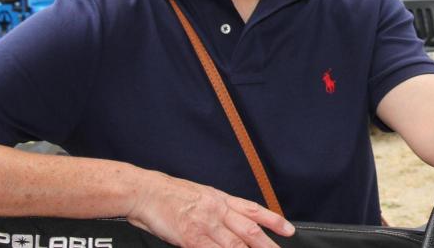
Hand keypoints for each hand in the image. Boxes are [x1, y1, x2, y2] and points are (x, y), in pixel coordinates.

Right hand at [129, 171, 293, 247]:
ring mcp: (205, 224)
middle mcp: (217, 210)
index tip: (289, 230)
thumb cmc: (169, 194)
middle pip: (249, 230)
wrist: (145, 192)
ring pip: (235, 245)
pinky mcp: (191, 238)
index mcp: (220, 198)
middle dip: (267, 245)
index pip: (253, 210)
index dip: (273, 220)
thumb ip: (217, 209)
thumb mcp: (200, 195)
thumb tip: (232, 224)